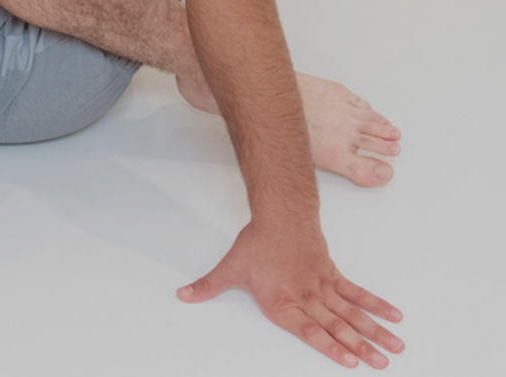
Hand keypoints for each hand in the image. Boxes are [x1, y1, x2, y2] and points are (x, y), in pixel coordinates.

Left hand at [179, 223, 403, 367]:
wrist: (280, 215)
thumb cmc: (256, 244)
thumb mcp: (230, 269)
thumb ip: (208, 287)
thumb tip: (183, 295)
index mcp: (284, 303)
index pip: (310, 332)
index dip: (332, 348)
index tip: (352, 364)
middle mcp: (307, 298)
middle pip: (338, 326)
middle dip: (361, 347)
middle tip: (383, 364)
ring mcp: (323, 286)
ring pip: (352, 312)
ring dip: (375, 331)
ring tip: (396, 348)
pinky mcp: (332, 274)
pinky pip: (357, 292)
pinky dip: (376, 305)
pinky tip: (394, 317)